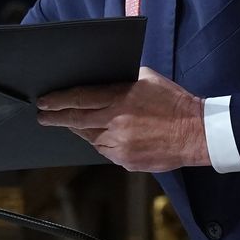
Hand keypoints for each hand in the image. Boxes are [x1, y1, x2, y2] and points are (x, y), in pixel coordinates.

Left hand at [36, 67, 209, 172]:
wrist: (197, 133)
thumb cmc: (174, 102)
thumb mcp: (147, 79)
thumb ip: (121, 81)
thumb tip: (100, 82)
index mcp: (121, 99)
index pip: (79, 98)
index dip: (57, 101)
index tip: (43, 102)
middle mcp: (116, 123)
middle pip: (76, 120)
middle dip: (56, 118)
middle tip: (43, 116)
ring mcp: (120, 144)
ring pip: (90, 138)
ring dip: (81, 130)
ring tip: (77, 123)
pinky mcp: (126, 161)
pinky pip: (105, 151)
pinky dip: (101, 142)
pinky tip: (106, 135)